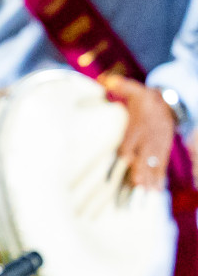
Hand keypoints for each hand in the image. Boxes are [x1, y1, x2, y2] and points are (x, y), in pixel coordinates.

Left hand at [104, 75, 176, 189]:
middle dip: (140, 171)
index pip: (131, 141)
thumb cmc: (145, 99)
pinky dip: (159, 179)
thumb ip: (120, 85)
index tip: (122, 162)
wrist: (170, 105)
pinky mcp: (163, 152)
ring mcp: (157, 148)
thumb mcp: (134, 89)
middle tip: (136, 185)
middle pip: (143, 157)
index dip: (125, 152)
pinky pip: (162, 168)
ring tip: (145, 196)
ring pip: (153, 166)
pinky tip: (155, 192)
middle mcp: (148, 140)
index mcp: (138, 126)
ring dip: (149, 180)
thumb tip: (106, 80)